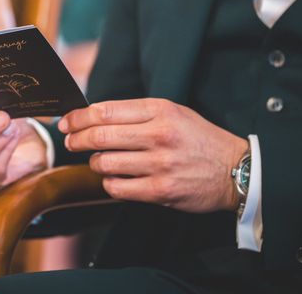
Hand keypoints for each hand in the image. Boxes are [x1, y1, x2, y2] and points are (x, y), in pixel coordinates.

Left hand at [60, 98, 248, 212]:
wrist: (235, 170)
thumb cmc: (198, 138)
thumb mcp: (172, 112)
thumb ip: (135, 113)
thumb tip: (93, 116)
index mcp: (159, 110)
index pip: (105, 110)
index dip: (78, 117)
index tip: (66, 122)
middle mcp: (158, 135)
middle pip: (99, 136)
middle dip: (76, 140)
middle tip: (70, 142)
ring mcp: (159, 164)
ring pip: (104, 163)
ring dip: (94, 162)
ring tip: (100, 161)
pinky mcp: (160, 191)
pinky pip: (117, 188)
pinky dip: (109, 183)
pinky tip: (115, 178)